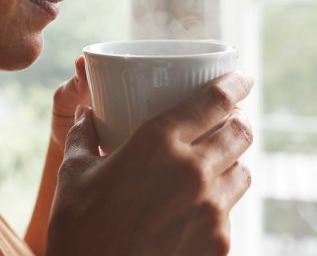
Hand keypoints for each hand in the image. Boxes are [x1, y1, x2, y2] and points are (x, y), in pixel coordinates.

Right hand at [46, 71, 254, 255]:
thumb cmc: (78, 232)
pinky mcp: (218, 244)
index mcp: (159, 144)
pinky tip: (196, 209)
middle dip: (238, 120)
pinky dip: (219, 204)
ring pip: (243, 172)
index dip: (236, 83)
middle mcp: (193, 172)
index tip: (242, 77)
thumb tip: (86, 113)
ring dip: (233, 162)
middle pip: (241, 132)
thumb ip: (83, 136)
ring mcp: (211, 210)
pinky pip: (230, 212)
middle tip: (227, 119)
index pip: (216, 100)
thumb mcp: (74, 176)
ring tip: (214, 164)